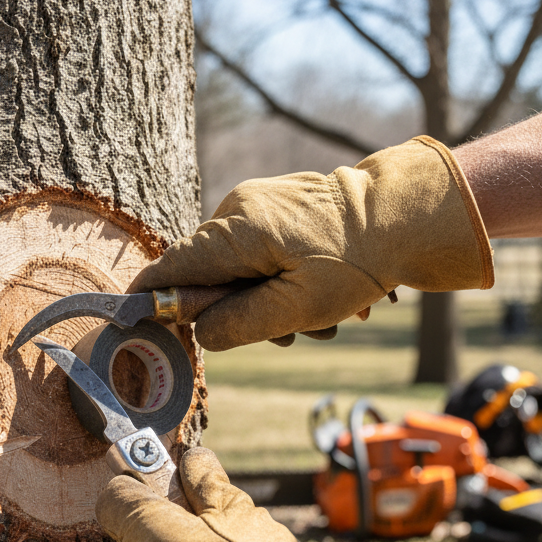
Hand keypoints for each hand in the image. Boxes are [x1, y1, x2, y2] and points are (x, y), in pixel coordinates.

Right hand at [131, 137, 492, 350]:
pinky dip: (280, 281)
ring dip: (266, 302)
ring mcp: (258, 205)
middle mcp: (238, 210)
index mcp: (236, 231)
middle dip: (237, 312)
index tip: (130, 318)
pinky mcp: (277, 207)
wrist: (410, 213)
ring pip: (238, 268)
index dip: (149, 297)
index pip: (171, 267)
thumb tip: (197, 332)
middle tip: (287, 336)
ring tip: (317, 320)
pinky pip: (260, 253)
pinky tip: (318, 294)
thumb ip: (238, 324)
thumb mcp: (298, 308)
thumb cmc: (359, 261)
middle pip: (207, 275)